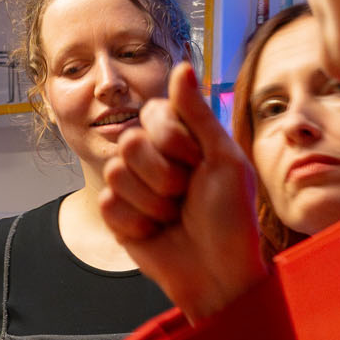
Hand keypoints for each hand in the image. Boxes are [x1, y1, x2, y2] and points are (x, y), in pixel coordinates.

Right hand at [100, 63, 267, 322]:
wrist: (219, 273)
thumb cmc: (232, 218)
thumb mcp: (224, 160)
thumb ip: (198, 113)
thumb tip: (182, 66)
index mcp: (179, 138)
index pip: (154, 113)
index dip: (174, 141)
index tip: (198, 164)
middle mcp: (152, 157)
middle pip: (130, 141)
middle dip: (163, 175)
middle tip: (185, 195)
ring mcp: (132, 187)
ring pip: (115, 172)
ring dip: (152, 202)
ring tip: (174, 216)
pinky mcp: (117, 216)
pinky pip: (107, 204)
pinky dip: (137, 223)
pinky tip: (156, 233)